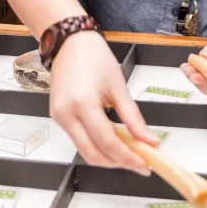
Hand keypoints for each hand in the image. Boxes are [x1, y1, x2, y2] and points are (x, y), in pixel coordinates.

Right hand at [49, 31, 161, 173]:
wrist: (69, 42)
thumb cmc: (94, 57)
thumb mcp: (119, 86)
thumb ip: (133, 117)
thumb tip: (149, 140)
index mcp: (83, 104)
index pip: (107, 142)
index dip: (128, 158)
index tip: (145, 165)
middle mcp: (66, 114)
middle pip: (93, 154)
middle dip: (118, 163)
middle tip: (139, 163)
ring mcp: (59, 117)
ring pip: (84, 151)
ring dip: (108, 157)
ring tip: (129, 153)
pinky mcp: (58, 117)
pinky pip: (78, 140)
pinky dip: (97, 145)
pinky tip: (113, 141)